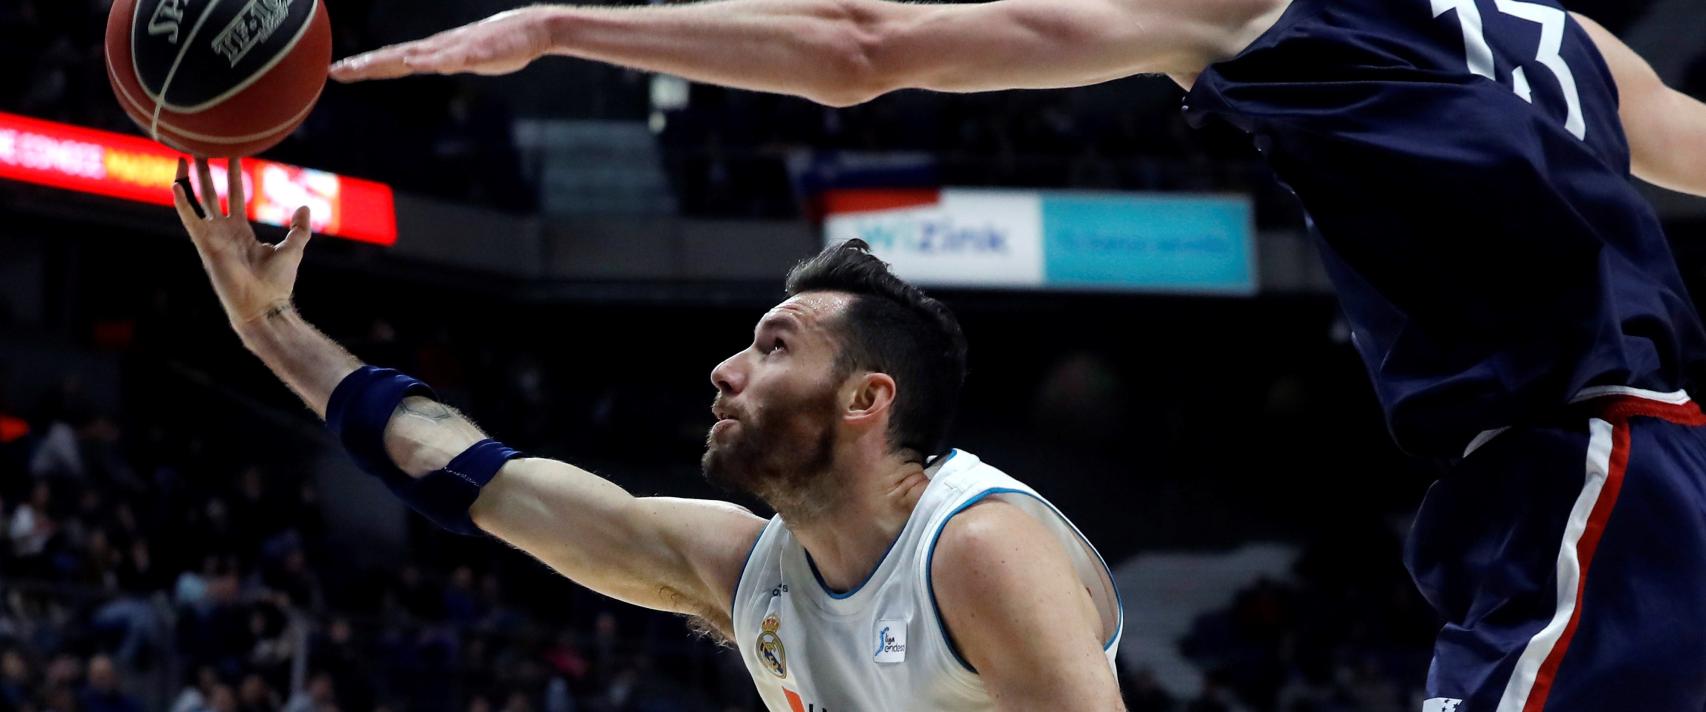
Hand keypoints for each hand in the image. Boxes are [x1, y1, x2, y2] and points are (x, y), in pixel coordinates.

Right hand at [173, 157, 312, 326]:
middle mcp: (224, 232)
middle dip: (207, 170)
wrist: (265, 305)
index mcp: (241, 232)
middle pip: (212, 193)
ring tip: (186, 154)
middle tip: (201, 146)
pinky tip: (175, 184)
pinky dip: (182, 203)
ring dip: (192, 178)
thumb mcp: (293, 248)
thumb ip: (299, 228)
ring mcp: (213, 237)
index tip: (232, 153)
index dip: (233, 175)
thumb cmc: (277, 283)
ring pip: (200, 200)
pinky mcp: (206, 244)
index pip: (234, 196)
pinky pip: (190, 219)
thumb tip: (303, 207)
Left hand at [329, 8, 552, 81]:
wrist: (530, 30)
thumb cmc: (500, 45)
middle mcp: (437, 48)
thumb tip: (429, 67)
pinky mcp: (474, 52)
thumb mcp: (468, 58)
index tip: (337, 71)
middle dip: (364, 65)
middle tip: (335, 71)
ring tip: (362, 66)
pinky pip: (447, 58)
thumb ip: (446, 62)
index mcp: (433, 51)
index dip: (365, 65)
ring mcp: (454, 49)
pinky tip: (411, 62)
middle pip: (394, 57)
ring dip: (387, 61)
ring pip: (414, 56)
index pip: (392, 59)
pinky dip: (427, 60)